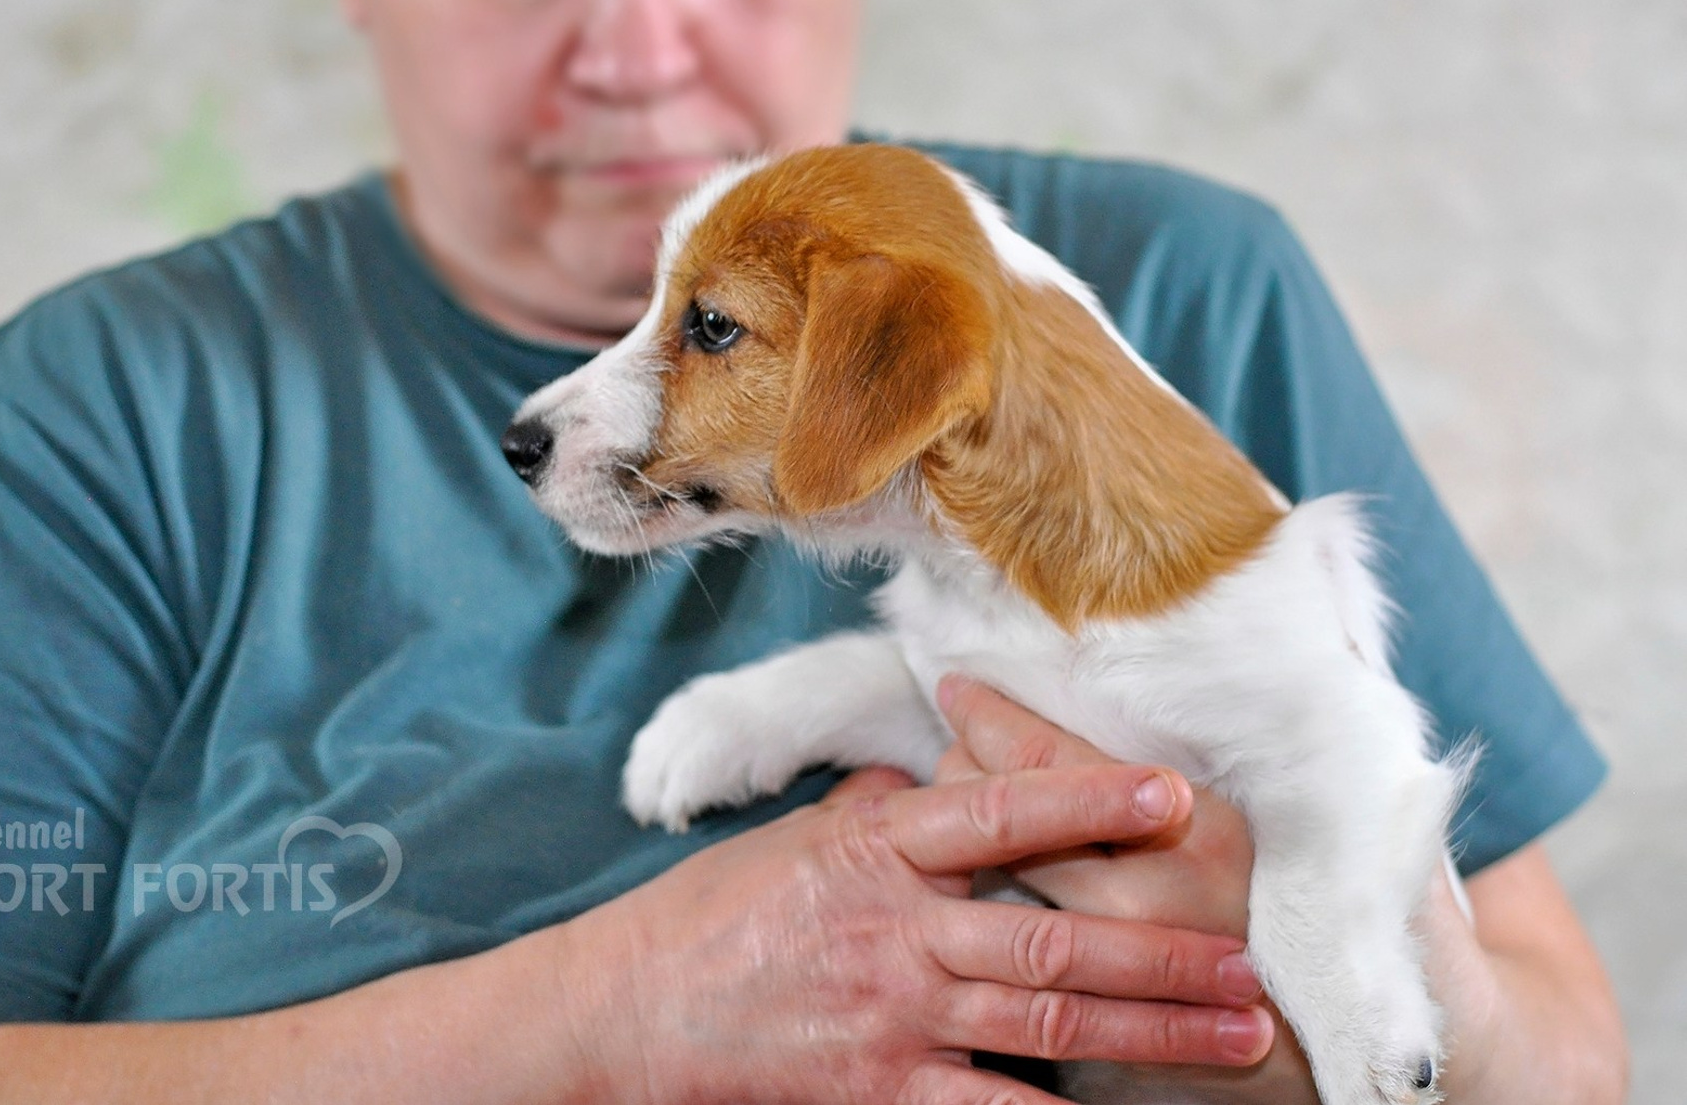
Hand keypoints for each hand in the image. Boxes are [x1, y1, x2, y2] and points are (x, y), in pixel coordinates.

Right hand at [553, 762, 1275, 1104]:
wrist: (624, 1008)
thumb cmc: (710, 915)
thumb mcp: (797, 842)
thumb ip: (882, 821)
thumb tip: (941, 791)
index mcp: (877, 851)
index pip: (999, 813)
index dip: (1090, 801)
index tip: (1171, 795)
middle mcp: (896, 930)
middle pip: (1051, 939)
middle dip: (1160, 952)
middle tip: (1243, 959)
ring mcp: (890, 1014)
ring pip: (1043, 1024)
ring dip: (1149, 1029)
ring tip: (1230, 1031)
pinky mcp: (875, 1088)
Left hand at [933, 676, 1323, 1102]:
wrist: (1358, 1049)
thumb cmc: (1331, 912)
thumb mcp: (1281, 820)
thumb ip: (1197, 771)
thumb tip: (1148, 678)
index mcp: (1200, 829)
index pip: (1049, 756)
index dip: (990, 717)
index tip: (959, 689)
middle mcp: (1149, 898)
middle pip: (1000, 814)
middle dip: (964, 774)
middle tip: (957, 750)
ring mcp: (1123, 971)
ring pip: (993, 879)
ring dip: (963, 843)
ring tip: (953, 815)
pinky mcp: (1106, 1025)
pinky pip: (1015, 952)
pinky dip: (988, 910)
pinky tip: (980, 886)